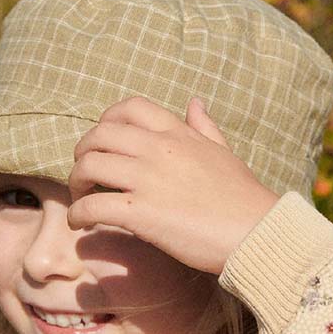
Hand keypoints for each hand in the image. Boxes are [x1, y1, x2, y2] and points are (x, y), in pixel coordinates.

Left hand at [68, 96, 280, 273]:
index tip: (101, 143)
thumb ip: (204, 127)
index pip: (128, 108)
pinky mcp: (141, 213)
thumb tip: (195, 101)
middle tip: (83, 175)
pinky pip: (93, 206)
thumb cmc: (244, 198)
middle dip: (81, 154)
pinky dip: (78, 215)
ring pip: (89, 166)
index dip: (105, 122)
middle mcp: (158, 149)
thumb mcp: (224, 152)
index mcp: (177, 133)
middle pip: (98, 136)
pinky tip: (81, 225)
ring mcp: (148, 179)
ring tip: (80, 199)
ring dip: (75, 183)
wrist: (257, 232)